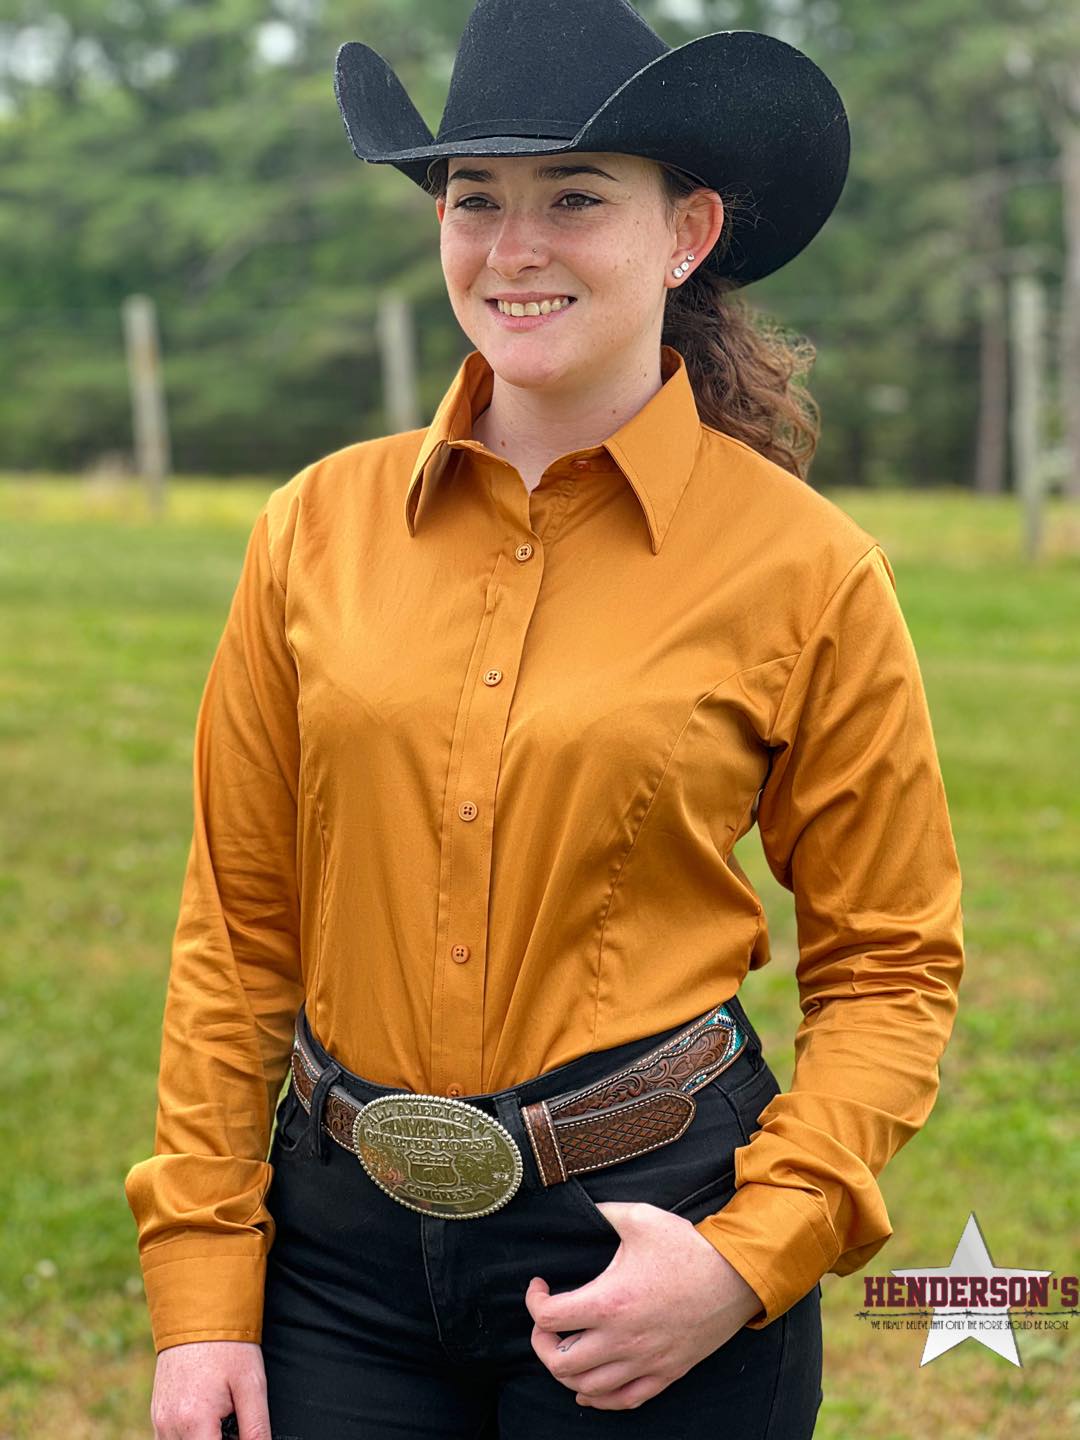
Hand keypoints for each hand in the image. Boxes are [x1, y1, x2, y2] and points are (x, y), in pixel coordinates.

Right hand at [150, 1340, 269, 1438]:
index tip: (242, 1433)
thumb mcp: (251, 1385)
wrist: (198, 1310)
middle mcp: (169, 1427)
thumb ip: (256, 1429)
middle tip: (235, 1424)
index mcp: (194, 1422)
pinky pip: (171, 1439)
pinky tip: (209, 1417)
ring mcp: (159, 1421)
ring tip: (224, 1418)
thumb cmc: (228, 1345)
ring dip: (203, 1439)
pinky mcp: (157, 1414)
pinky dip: (190, 1435)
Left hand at [525, 1199, 762, 1411]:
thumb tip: (581, 1207)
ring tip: (563, 1350)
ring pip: (588, 1388)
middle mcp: (622, 1339)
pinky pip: (623, 1401)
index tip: (539, 1287)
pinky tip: (588, 1389)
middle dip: (542, 1343)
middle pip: (560, 1363)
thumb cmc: (686, 1247)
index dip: (534, 1302)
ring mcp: (644, 1362)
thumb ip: (604, 1212)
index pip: (550, 1318)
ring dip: (566, 1373)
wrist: (735, 1276)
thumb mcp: (639, 1217)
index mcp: (610, 1302)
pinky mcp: (665, 1373)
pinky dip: (599, 1399)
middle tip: (546, 1324)